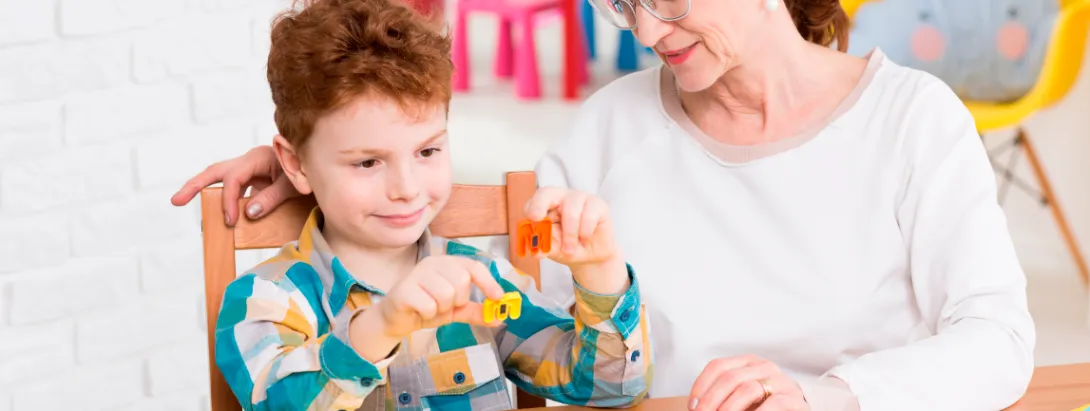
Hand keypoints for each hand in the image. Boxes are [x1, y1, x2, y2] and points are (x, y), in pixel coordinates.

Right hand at [169, 145, 298, 225]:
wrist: (316, 165)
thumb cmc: (307, 171)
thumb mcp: (293, 185)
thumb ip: (272, 198)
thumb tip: (248, 213)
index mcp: (258, 158)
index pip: (234, 178)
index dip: (229, 200)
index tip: (230, 220)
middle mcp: (249, 161)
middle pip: (215, 171)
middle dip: (194, 185)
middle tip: (176, 201)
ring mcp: (249, 170)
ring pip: (219, 178)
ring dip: (203, 190)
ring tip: (184, 203)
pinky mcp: (252, 180)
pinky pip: (232, 188)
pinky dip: (224, 200)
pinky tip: (221, 216)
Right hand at [377, 255, 507, 337]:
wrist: (397, 319)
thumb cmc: (426, 308)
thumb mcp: (456, 310)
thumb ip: (476, 312)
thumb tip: (498, 318)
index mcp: (447, 264)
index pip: (474, 266)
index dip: (488, 282)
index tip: (498, 297)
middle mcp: (432, 264)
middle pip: (462, 281)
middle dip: (458, 300)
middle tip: (446, 305)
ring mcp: (416, 274)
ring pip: (446, 294)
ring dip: (442, 309)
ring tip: (431, 308)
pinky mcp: (404, 290)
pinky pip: (429, 305)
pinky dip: (428, 314)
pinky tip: (419, 311)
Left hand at [523, 187, 626, 293]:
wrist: (592, 256)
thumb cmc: (568, 247)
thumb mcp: (554, 250)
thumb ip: (545, 248)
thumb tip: (536, 252)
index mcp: (546, 206)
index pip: (535, 200)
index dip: (532, 207)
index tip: (532, 219)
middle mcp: (561, 198)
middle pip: (547, 193)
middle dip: (540, 205)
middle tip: (536, 219)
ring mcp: (580, 198)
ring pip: (570, 210)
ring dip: (569, 234)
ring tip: (569, 249)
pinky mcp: (598, 205)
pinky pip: (589, 215)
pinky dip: (585, 232)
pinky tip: (585, 239)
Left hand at [689, 356, 808, 410]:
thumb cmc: (763, 406)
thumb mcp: (739, 397)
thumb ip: (722, 397)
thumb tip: (695, 408)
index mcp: (747, 362)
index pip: (717, 366)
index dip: (701, 387)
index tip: (693, 406)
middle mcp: (764, 367)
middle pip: (729, 378)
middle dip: (711, 401)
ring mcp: (781, 381)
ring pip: (747, 389)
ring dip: (728, 408)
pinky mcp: (793, 399)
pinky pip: (772, 404)